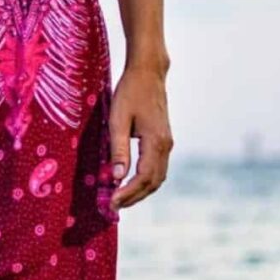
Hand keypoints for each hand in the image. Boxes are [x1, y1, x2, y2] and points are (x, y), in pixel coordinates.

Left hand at [107, 62, 172, 209]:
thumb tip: (117, 177)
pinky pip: (158, 168)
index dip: (128, 193)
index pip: (143, 178)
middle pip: (153, 183)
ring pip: (158, 177)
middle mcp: (166, 146)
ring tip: (121, 199)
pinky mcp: (164, 140)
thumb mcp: (118, 120)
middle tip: (114, 207)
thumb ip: (118, 149)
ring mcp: (167, 143)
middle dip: (134, 197)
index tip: (112, 202)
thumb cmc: (129, 93)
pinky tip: (131, 182)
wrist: (148, 73)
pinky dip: (146, 180)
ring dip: (141, 191)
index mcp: (156, 143)